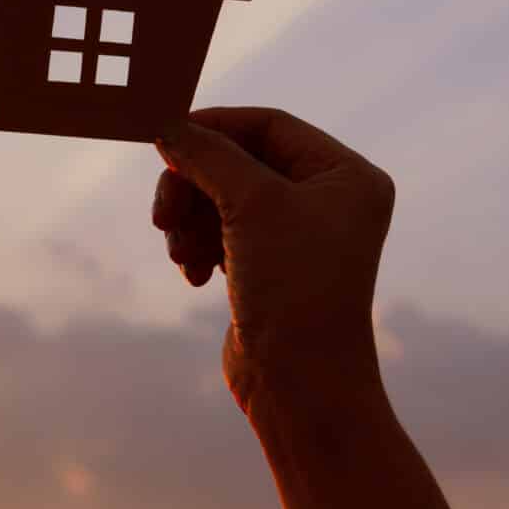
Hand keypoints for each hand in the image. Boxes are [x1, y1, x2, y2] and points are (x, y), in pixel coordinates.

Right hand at [151, 108, 395, 416]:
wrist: (301, 383)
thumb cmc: (294, 287)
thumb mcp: (252, 205)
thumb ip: (208, 156)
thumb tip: (169, 128)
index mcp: (345, 175)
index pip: (269, 125)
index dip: (213, 128)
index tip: (165, 141)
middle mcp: (326, 200)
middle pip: (237, 163)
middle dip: (194, 187)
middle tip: (163, 215)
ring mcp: (296, 235)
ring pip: (220, 199)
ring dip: (190, 221)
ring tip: (181, 255)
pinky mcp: (268, 266)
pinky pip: (219, 233)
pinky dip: (197, 247)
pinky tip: (192, 275)